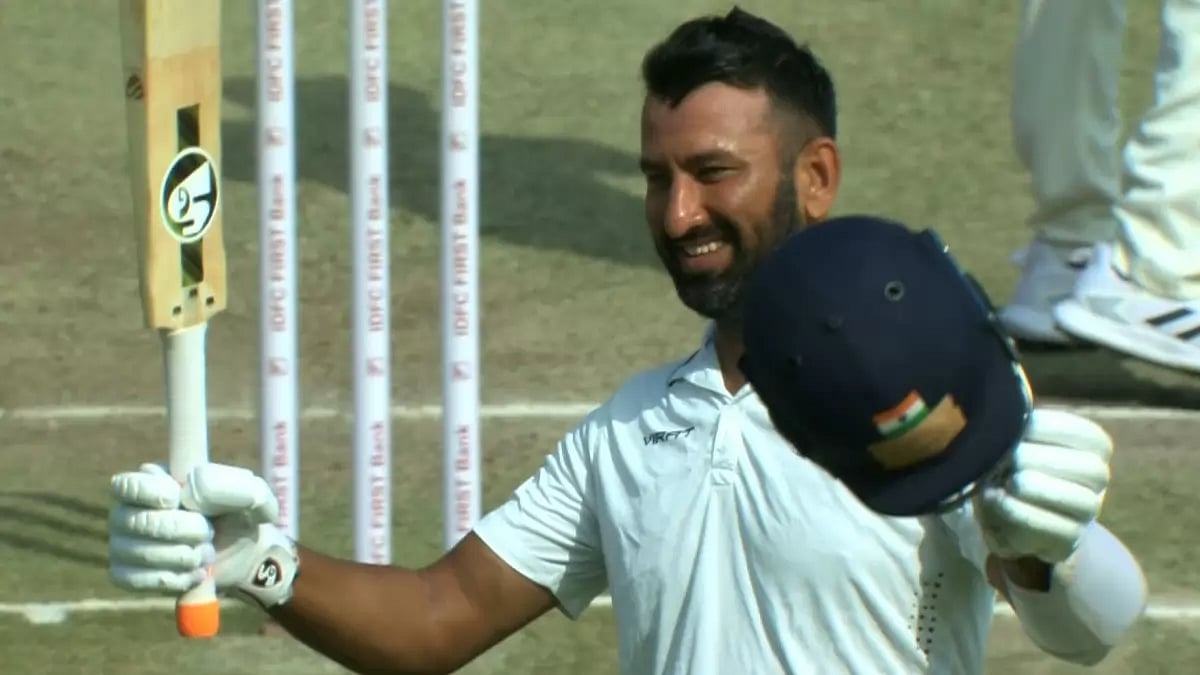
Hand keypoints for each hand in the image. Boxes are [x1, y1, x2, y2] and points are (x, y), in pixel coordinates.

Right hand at [108, 462, 299, 609]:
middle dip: (183, 531)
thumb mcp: (252, 496)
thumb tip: (198, 489)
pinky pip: (133, 580)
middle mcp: (128, 509)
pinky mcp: (125, 573)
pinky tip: (194, 573)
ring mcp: (122, 542)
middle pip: (138, 522)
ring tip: (207, 553)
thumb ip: (235, 486)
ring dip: (183, 557)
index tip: (181, 499)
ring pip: (139, 553)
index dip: (154, 494)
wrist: (243, 555)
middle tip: (209, 532)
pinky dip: (172, 579)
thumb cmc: (241, 515)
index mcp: (152, 480)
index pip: (127, 484)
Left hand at [973, 408, 1111, 563]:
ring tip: (1007, 482)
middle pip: (1091, 470)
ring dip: (1040, 489)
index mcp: (1090, 450)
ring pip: (1082, 502)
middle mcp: (1096, 482)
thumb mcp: (1015, 444)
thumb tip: (1002, 409)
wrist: (1009, 518)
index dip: (1055, 428)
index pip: (1090, 437)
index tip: (1022, 425)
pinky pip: (1055, 530)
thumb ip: (1016, 428)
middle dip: (1045, 460)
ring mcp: (1085, 515)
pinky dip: (1022, 514)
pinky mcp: (1066, 542)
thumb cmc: (1011, 468)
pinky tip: (997, 500)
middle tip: (1011, 457)